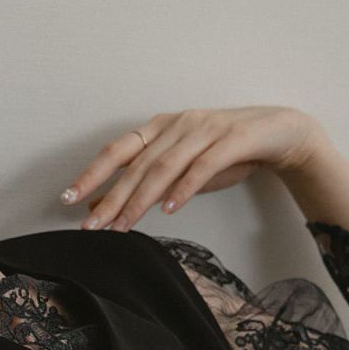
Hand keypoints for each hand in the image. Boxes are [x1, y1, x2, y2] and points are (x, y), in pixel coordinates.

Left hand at [61, 106, 324, 231]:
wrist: (280, 133)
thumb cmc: (227, 152)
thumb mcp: (183, 169)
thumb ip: (148, 184)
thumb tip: (105, 206)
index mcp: (161, 127)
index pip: (118, 150)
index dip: (92, 174)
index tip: (68, 198)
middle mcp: (179, 124)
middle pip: (137, 163)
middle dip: (111, 195)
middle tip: (91, 225)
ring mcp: (205, 129)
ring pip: (165, 166)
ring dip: (141, 198)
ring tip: (123, 225)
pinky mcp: (232, 140)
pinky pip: (203, 166)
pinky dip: (184, 188)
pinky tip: (169, 209)